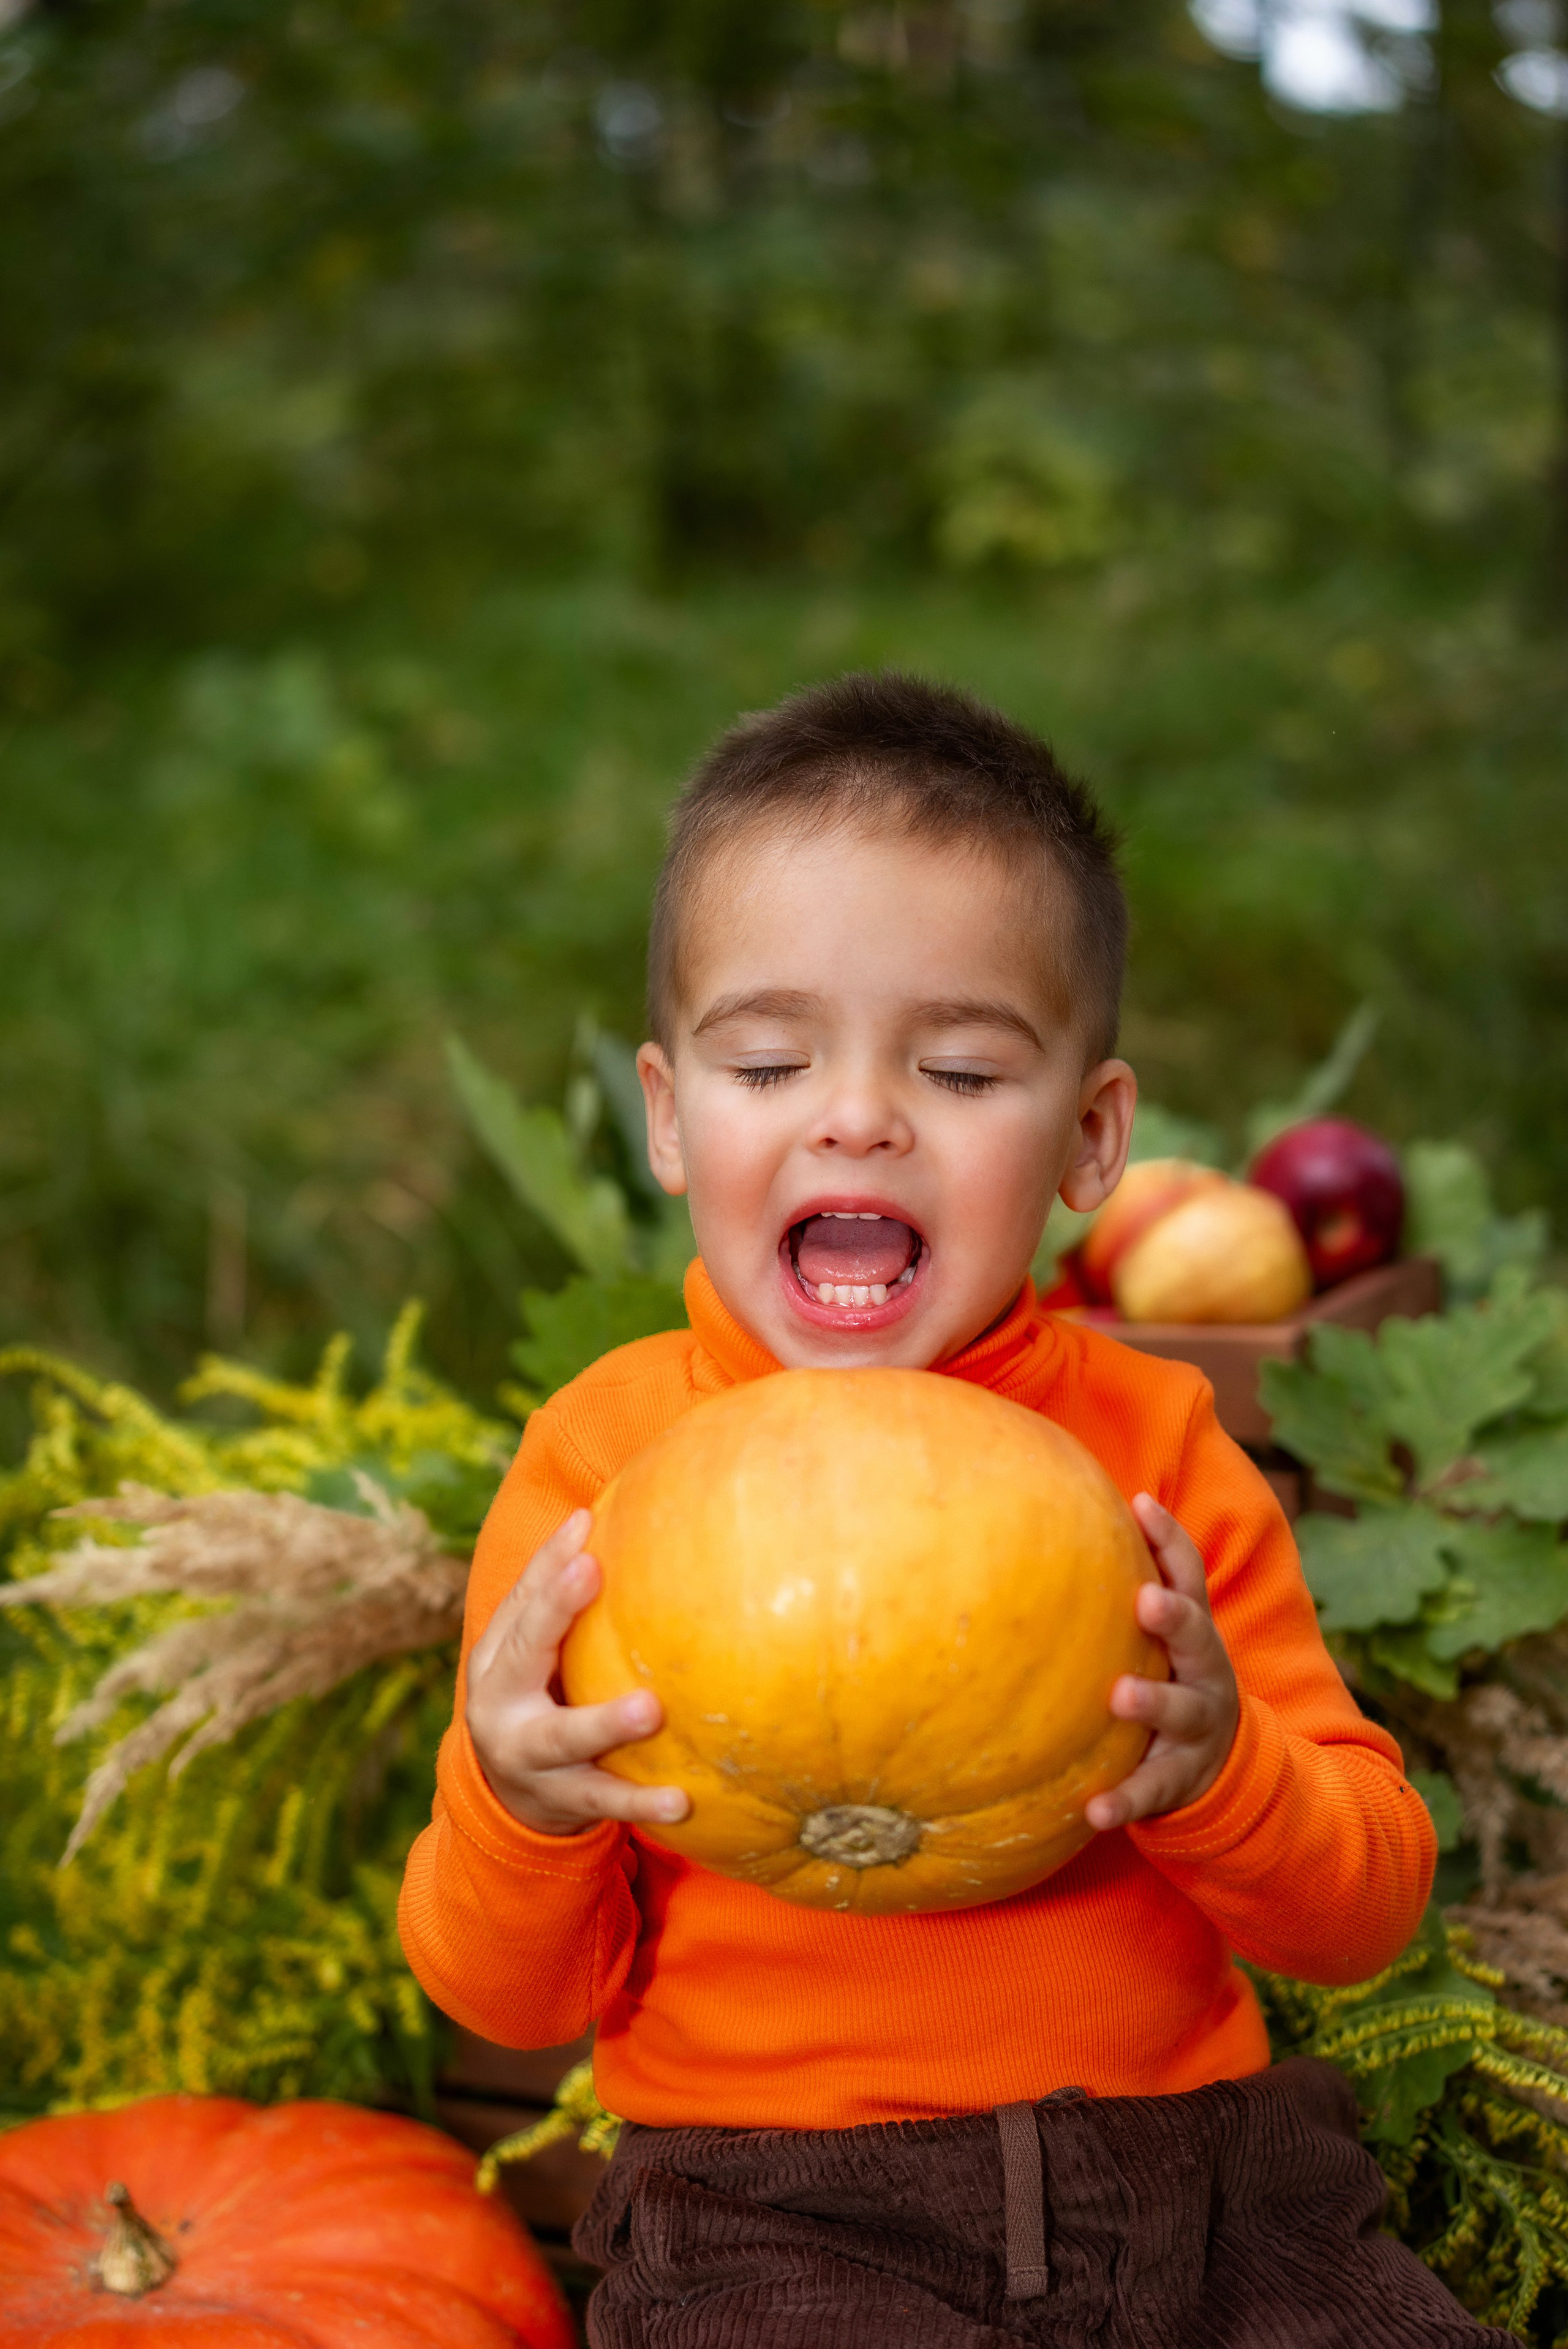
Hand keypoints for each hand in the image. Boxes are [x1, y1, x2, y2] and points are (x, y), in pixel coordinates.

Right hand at [465, 1508, 691, 1837]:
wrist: (507, 1796)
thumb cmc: (538, 1696)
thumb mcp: (533, 1652)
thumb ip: (559, 1598)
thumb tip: (599, 1515)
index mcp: (496, 1658)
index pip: (519, 1602)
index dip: (547, 1565)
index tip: (583, 1529)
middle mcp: (500, 1704)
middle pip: (524, 1652)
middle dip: (555, 1612)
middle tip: (591, 1572)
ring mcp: (527, 1758)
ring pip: (563, 1738)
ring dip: (605, 1723)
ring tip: (650, 1710)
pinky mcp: (561, 1801)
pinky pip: (603, 1800)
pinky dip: (639, 1801)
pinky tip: (682, 1799)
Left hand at [1084, 1494, 1239, 1831]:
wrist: (1219, 1764)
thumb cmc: (1168, 1675)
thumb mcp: (1161, 1634)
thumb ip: (1126, 1584)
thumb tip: (1052, 1512)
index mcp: (1194, 1632)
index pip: (1187, 1575)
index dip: (1169, 1539)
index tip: (1140, 1505)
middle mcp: (1205, 1672)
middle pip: (1198, 1638)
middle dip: (1175, 1617)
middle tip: (1146, 1600)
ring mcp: (1197, 1727)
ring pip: (1181, 1711)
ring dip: (1153, 1702)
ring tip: (1121, 1696)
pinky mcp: (1179, 1778)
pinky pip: (1151, 1790)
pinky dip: (1126, 1800)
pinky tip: (1093, 1810)